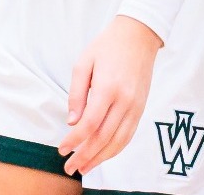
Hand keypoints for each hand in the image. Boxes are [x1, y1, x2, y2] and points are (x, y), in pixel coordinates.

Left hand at [59, 16, 161, 174]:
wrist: (138, 36)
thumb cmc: (107, 46)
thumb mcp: (83, 63)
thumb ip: (76, 94)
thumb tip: (72, 122)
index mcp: (108, 88)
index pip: (90, 124)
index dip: (75, 140)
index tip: (62, 150)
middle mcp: (125, 101)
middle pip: (104, 137)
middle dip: (85, 156)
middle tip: (70, 168)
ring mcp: (136, 106)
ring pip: (118, 141)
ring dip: (101, 158)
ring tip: (85, 167)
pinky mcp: (141, 108)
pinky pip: (129, 135)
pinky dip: (115, 149)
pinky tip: (103, 155)